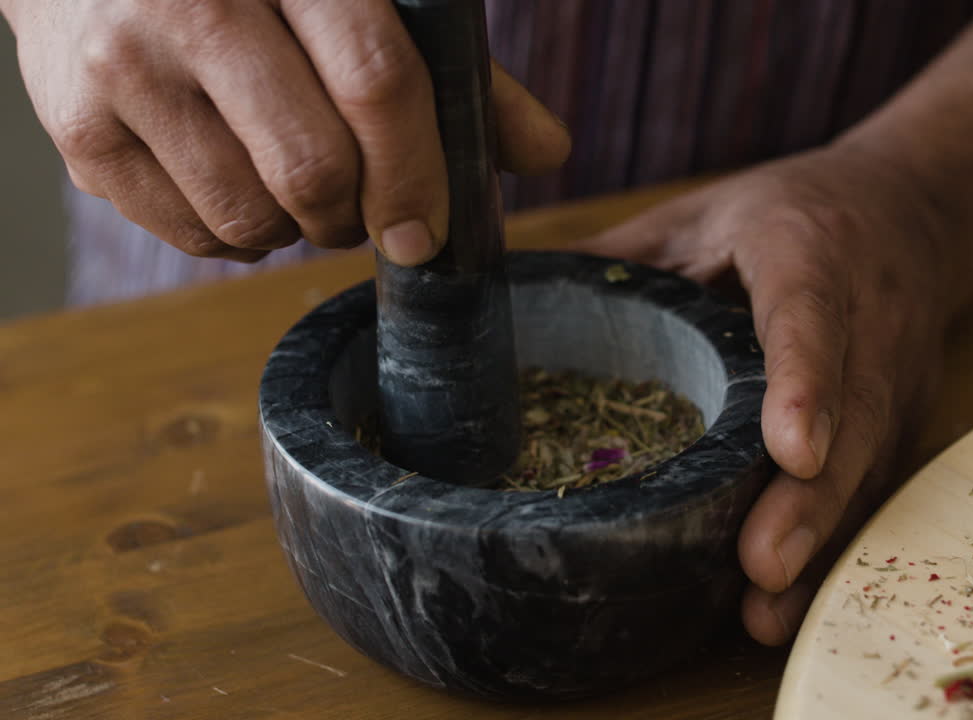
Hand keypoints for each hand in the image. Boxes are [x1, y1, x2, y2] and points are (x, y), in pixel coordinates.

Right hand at [1, 0, 568, 264]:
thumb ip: (453, 66)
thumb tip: (549, 153)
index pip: (378, 83)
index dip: (419, 175)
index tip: (429, 231)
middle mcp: (192, 4)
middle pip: (314, 170)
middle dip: (359, 215)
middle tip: (365, 207)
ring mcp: (122, 69)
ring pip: (252, 218)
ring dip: (298, 229)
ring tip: (296, 184)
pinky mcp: (79, 132)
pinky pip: (194, 237)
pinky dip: (238, 235)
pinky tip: (237, 181)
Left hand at [577, 143, 957, 644]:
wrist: (917, 207)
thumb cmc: (797, 212)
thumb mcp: (708, 211)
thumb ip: (627, 253)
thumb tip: (512, 293)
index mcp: (810, 252)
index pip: (811, 318)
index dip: (805, 385)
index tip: (789, 452)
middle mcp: (869, 320)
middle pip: (854, 417)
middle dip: (810, 500)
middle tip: (762, 565)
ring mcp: (897, 377)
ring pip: (869, 466)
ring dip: (822, 541)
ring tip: (766, 609)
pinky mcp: (905, 419)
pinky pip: (872, 488)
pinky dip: (832, 545)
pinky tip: (786, 602)